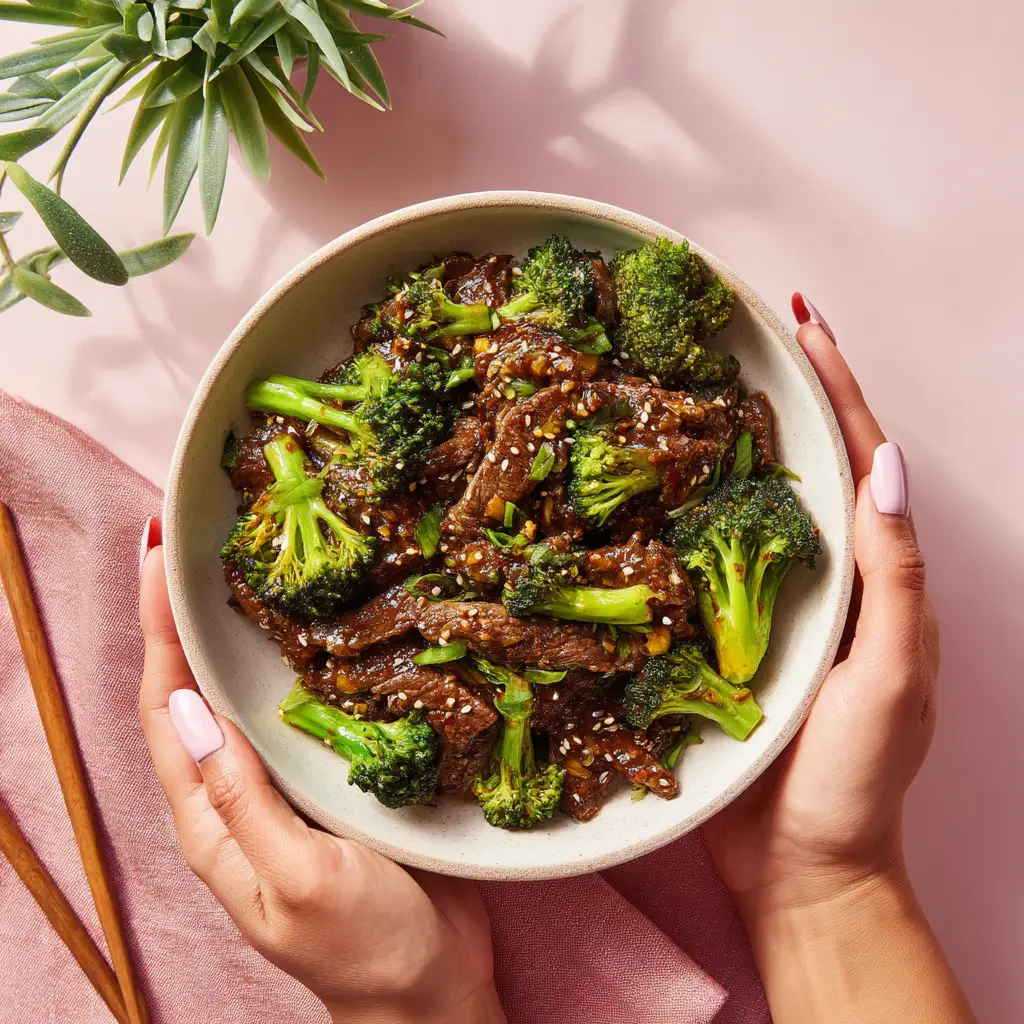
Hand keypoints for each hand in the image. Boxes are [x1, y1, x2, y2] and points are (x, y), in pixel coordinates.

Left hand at [139, 536, 504, 1023]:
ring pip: (253, 692)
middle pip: (199, 690)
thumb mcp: (297, 879)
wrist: (433, 991)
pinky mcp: (338, 778)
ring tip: (251, 560)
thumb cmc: (365, 948)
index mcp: (212, 822)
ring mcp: (289, 784)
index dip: (156, 634)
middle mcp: (240, 793)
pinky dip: (304, 660)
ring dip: (242, 629)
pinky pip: (310, 708)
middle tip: (194, 537)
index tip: (157, 560)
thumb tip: (189, 708)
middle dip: (187, 616)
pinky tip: (324, 622)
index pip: (166, 712)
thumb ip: (240, 800)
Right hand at [703, 297, 938, 915]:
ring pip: (745, 509)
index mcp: (875, 579)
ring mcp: (764, 607)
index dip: (838, 391)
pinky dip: (680, 516)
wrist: (801, 868)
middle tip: (742, 338)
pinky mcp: (715, 637)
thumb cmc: (856, 779)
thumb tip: (886, 468)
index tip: (807, 327)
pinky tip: (647, 488)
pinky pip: (697, 563)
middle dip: (782, 399)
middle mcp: (821, 580)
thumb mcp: (895, 675)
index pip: (861, 463)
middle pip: (803, 471)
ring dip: (726, 446)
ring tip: (690, 388)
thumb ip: (896, 576)